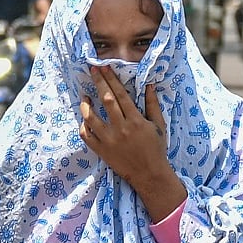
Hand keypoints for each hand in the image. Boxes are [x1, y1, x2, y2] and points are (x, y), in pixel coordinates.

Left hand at [79, 67, 184, 220]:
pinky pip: (87, 136)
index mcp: (135, 120)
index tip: (105, 67)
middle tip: (92, 70)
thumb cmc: (156, 148)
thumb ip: (153, 105)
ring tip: (84, 96)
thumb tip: (149, 85)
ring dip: (86, 105)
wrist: (149, 175)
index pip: (121, 94)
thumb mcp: (159, 125)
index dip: (111, 79)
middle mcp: (121, 128)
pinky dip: (83, 126)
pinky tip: (85, 119)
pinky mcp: (101, 151)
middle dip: (98, 82)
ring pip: (92, 118)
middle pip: (106, 100)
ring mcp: (109, 140)